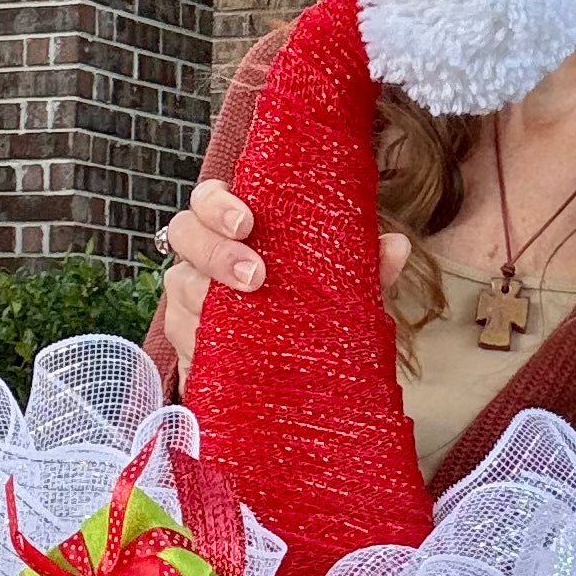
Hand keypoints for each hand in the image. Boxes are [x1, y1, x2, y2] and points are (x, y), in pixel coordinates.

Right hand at [160, 178, 409, 370]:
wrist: (288, 377)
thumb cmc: (305, 312)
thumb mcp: (339, 289)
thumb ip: (365, 267)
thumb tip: (397, 246)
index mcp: (237, 230)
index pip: (210, 198)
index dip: (219, 203)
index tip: (247, 221)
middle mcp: (204, 257)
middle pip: (185, 231)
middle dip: (215, 248)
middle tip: (255, 275)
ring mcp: (189, 298)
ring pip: (179, 284)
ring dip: (208, 295)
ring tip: (247, 310)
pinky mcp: (186, 341)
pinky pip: (181, 333)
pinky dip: (200, 337)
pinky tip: (225, 344)